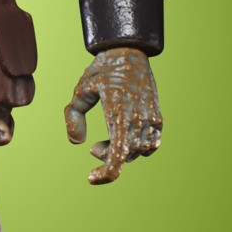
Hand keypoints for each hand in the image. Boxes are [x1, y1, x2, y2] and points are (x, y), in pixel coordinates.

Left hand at [64, 47, 162, 183]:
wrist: (129, 53)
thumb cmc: (102, 71)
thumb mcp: (81, 90)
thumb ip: (73, 117)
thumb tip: (78, 143)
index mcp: (119, 112)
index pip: (118, 155)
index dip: (106, 173)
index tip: (92, 178)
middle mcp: (139, 117)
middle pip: (126, 156)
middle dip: (108, 157)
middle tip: (94, 148)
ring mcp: (151, 118)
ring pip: (139, 152)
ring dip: (121, 152)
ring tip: (106, 142)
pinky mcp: (158, 117)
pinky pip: (151, 144)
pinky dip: (136, 148)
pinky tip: (123, 138)